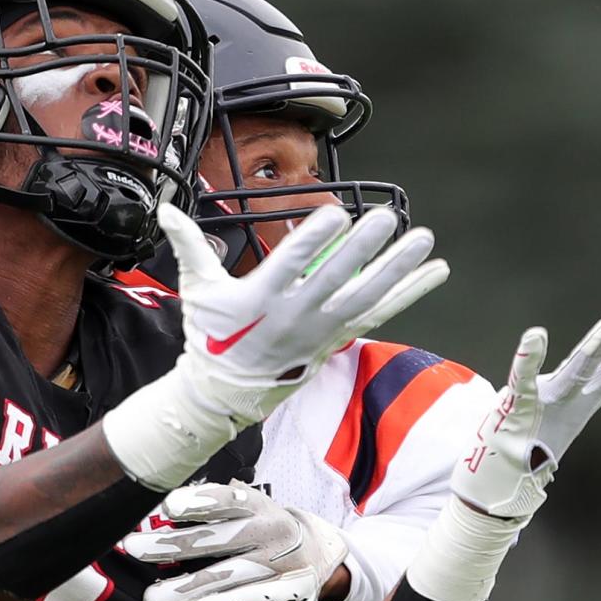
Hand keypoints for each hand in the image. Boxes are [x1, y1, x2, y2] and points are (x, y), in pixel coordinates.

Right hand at [104, 203, 448, 489]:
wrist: (225, 391)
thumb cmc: (210, 334)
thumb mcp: (197, 289)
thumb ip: (188, 244)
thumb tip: (165, 209)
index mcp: (259, 298)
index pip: (289, 265)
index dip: (312, 240)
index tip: (334, 214)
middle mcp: (295, 315)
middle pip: (336, 278)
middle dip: (364, 247)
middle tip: (386, 217)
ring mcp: (321, 330)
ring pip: (366, 296)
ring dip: (399, 269)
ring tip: (424, 240)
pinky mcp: (337, 338)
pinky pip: (380, 313)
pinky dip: (409, 292)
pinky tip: (435, 272)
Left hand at [124, 480, 348, 600]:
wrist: (317, 551)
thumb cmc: (263, 524)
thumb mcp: (247, 504)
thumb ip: (213, 502)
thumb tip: (166, 502)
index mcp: (258, 505)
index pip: (227, 501)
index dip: (199, 502)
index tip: (168, 507)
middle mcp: (270, 533)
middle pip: (218, 540)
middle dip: (172, 546)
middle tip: (134, 548)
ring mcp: (277, 566)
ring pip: (226, 577)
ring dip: (185, 589)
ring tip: (152, 599)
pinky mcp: (283, 594)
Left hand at [456, 296, 600, 522]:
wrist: (502, 478)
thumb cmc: (532, 436)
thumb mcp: (565, 399)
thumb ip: (583, 374)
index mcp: (589, 394)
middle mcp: (578, 397)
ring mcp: (551, 401)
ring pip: (580, 368)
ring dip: (598, 344)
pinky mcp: (519, 406)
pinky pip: (522, 379)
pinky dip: (528, 358)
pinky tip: (534, 334)